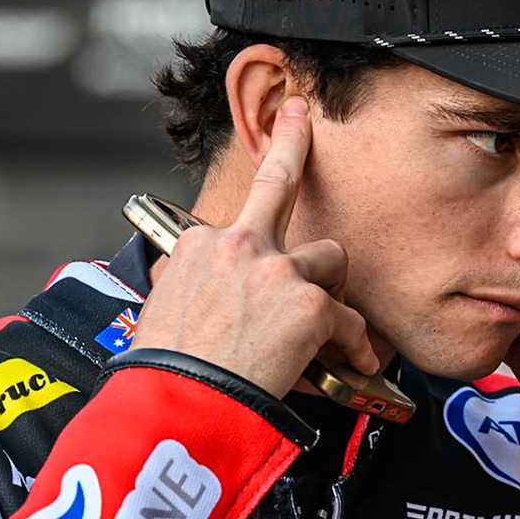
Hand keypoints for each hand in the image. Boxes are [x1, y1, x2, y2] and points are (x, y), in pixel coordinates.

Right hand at [128, 98, 380, 399]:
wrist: (179, 400)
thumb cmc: (167, 373)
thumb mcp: (165, 316)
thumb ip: (198, 295)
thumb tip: (212, 309)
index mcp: (198, 247)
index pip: (235, 222)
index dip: (253, 218)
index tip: (259, 158)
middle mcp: (237, 245)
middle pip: (277, 182)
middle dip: (293, 142)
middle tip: (301, 118)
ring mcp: (276, 269)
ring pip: (329, 258)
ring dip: (332, 290)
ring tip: (328, 323)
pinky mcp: (309, 303)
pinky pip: (349, 320)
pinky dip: (354, 343)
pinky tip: (355, 361)